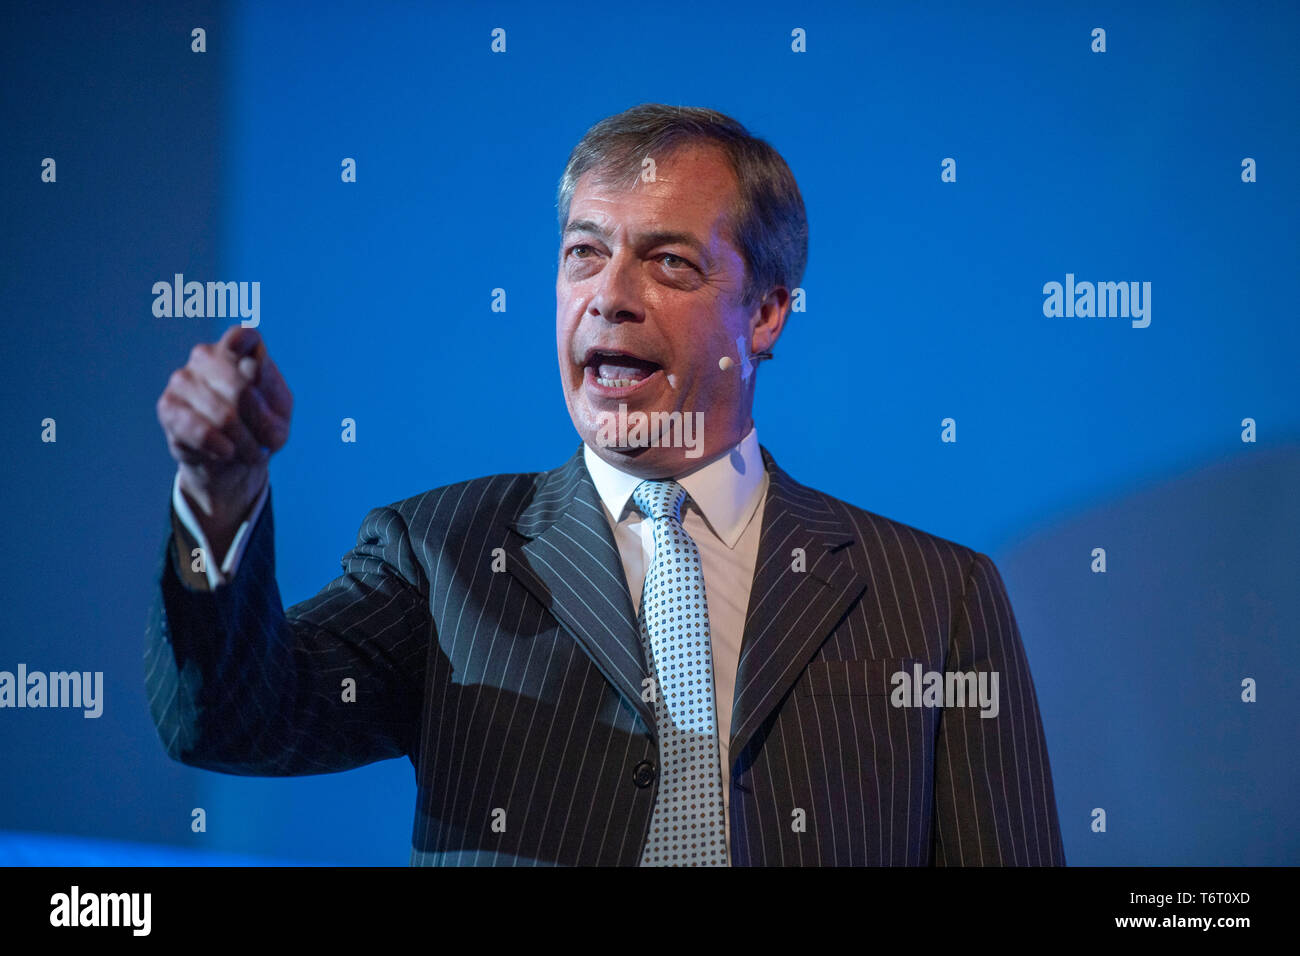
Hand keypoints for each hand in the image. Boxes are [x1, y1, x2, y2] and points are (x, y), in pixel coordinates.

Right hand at [156, 325, 292, 551]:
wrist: (234, 468)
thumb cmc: (263, 434)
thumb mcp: (280, 414)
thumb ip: (268, 386)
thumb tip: (249, 359)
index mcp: (240, 352)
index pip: (245, 336)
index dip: (254, 359)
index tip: (260, 378)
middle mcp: (207, 359)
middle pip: (238, 381)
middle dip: (258, 420)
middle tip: (266, 442)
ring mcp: (183, 382)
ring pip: (218, 407)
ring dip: (241, 437)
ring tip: (247, 451)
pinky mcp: (168, 410)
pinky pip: (191, 424)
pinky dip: (215, 443)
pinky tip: (226, 453)